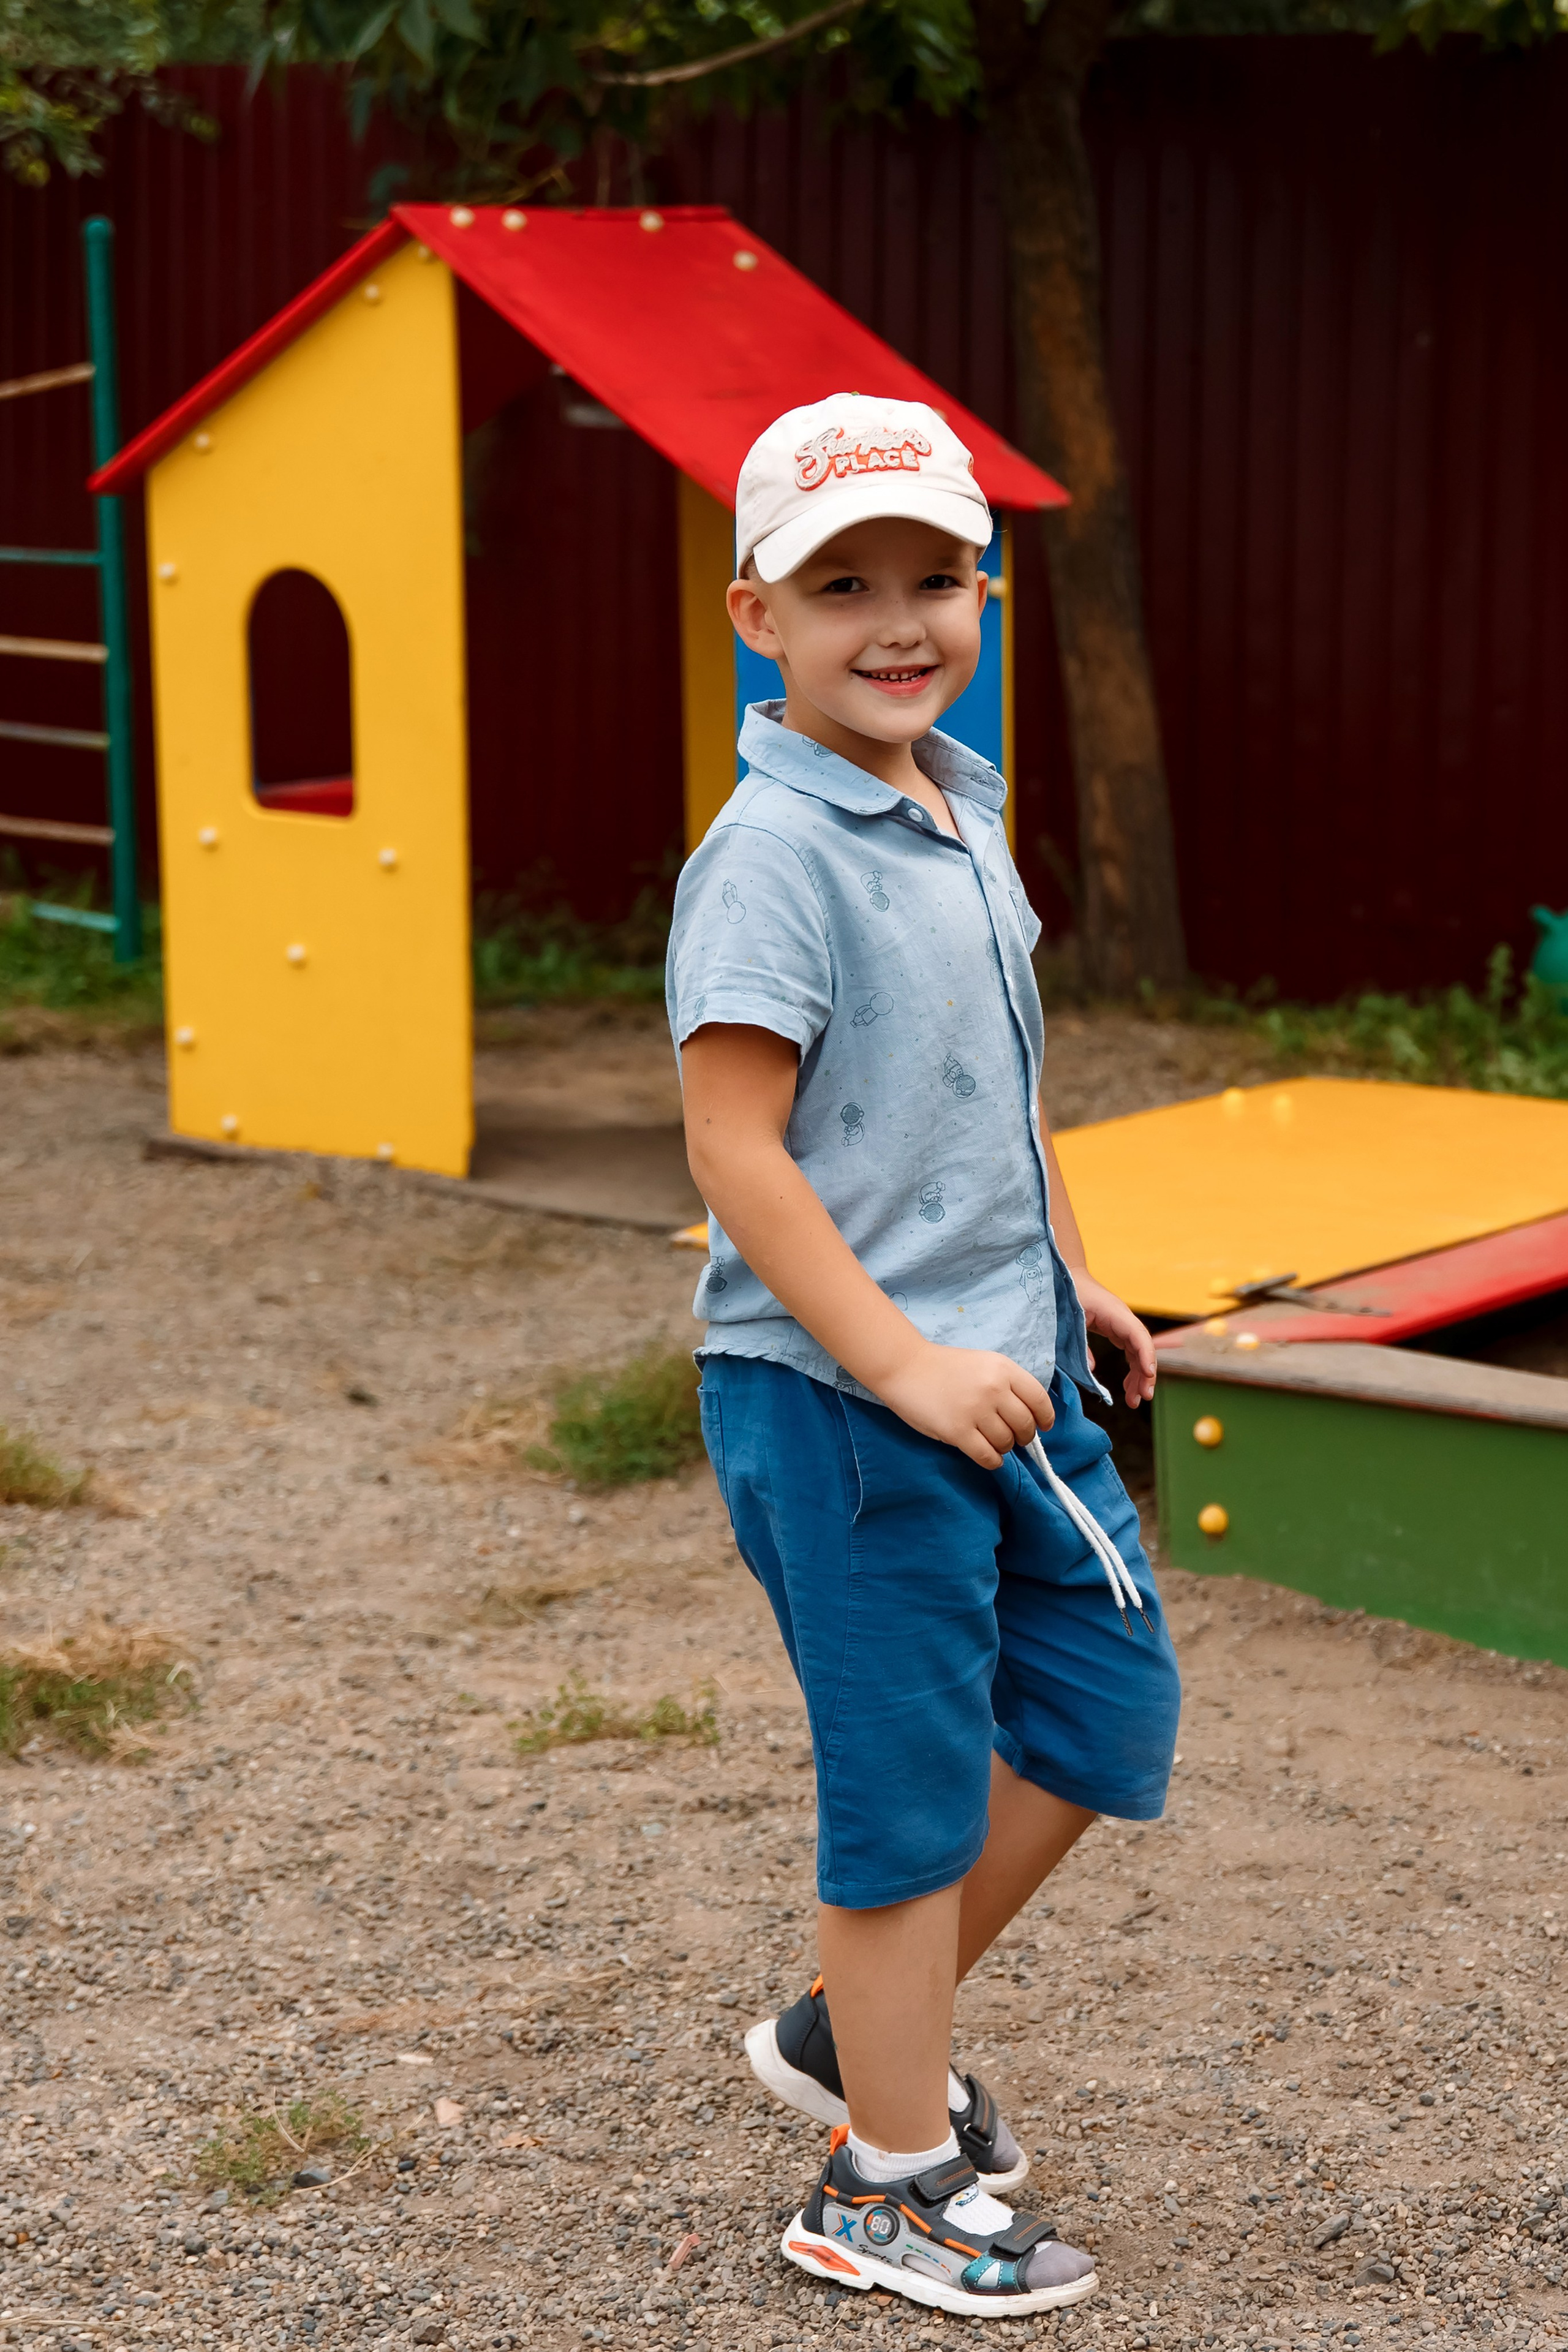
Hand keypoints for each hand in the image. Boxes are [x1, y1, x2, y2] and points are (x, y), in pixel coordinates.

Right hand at [876, 1343, 1054, 1468]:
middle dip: (1023, 1436)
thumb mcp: (984, 1363)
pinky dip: (993, 1461)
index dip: (1045, 1417)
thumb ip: (1006, 1383)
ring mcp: (975, 1411)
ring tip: (993, 1443)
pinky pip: (987, 1456)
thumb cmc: (945, 1366)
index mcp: (1003, 1369)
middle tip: (1014, 1437)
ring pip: (1006, 1443)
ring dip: (1004, 1448)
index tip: (1043, 1426)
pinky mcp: (957, 1431)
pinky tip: (987, 1456)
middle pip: (1025, 1425)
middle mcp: (993, 1389)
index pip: (1038, 1399)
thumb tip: (1029, 1415)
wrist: (905, 1366)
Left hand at [1070, 1270, 1157, 1407]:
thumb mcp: (1069, 1318)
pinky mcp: (1116, 1330)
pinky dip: (1132, 1370)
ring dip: (1140, 1377)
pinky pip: (1130, 1352)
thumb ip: (1079, 1342)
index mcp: (1114, 1312)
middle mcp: (1123, 1318)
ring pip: (1139, 1353)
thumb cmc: (1066, 1291)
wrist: (1065, 1274)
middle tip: (1142, 1398)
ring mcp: (1121, 1324)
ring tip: (1135, 1401)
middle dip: (1145, 1374)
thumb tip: (1091, 1370)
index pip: (1138, 1335)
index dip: (1146, 1355)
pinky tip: (1129, 1387)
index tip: (1148, 1375)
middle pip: (1143, 1348)